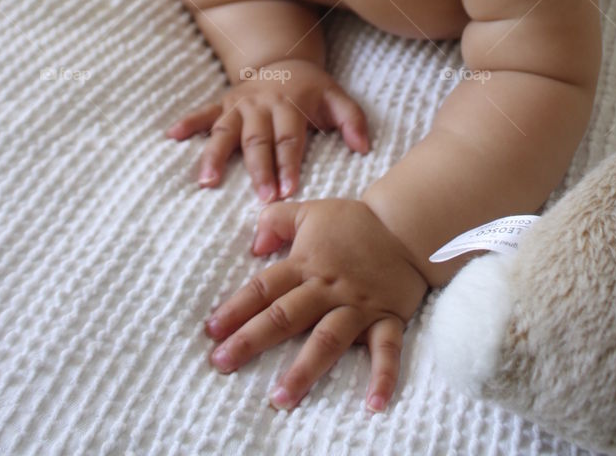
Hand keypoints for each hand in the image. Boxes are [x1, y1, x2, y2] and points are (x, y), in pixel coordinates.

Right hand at [164, 60, 369, 200]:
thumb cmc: (313, 90)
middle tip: (260, 199)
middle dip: (259, 170)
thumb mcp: (338, 98)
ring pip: (225, 131)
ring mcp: (240, 104)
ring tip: (205, 181)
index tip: (287, 190)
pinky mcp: (223, 102)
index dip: (288, 165)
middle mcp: (262, 105)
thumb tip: (363, 148)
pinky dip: (187, 122)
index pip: (290, 139)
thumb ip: (353, 120)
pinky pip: (203, 112)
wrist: (285, 59)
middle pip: (258, 141)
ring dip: (215, 156)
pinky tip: (171, 135)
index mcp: (290, 105)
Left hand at [204, 198, 428, 412]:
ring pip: (327, 339)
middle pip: (285, 315)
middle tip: (222, 363)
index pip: (264, 288)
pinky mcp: (387, 318)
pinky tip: (374, 405)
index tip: (211, 331)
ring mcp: (357, 306)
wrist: (405, 223)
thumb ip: (276, 220)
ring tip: (280, 398)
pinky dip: (383, 376)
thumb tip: (255, 245)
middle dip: (252, 339)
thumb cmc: (354, 221)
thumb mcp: (310, 211)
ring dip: (303, 370)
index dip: (236, 308)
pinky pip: (387, 349)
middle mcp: (328, 288)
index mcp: (306, 264)